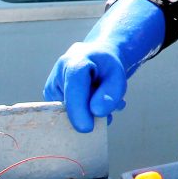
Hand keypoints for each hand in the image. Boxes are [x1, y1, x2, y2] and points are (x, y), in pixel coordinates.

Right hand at [43, 0, 164, 132]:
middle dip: (87, 111)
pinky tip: (103, 105)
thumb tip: (100, 111)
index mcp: (78, 60)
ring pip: (68, 104)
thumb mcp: (120, 72)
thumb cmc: (114, 60)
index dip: (78, 108)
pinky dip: (85, 109)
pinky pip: (68, 106)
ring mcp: (57, 79)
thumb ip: (112, 91)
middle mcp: (63, 68)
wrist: (106, 51)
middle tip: (108, 116)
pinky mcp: (57, 90)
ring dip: (89, 109)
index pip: (74, 85)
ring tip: (112, 101)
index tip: (87, 127)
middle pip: (69, 98)